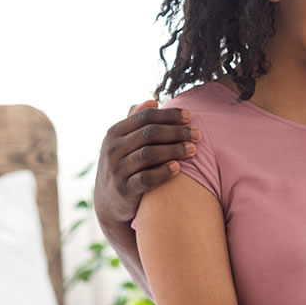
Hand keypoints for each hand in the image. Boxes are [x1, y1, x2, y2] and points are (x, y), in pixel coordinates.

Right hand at [93, 100, 198, 227]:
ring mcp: (117, 170)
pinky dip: (163, 172)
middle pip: (150, 134)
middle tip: (197, 134)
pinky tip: (178, 168)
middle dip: (177, 132)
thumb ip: (135, 122)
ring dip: (174, 150)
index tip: (189, 116)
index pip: (144, 117)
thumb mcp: (123, 143)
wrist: (107, 203)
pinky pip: (146, 179)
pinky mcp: (124, 190)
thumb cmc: (123, 166)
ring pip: (149, 154)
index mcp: (114, 133)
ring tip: (193, 150)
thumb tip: (153, 101)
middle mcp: (112, 149)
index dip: (169, 115)